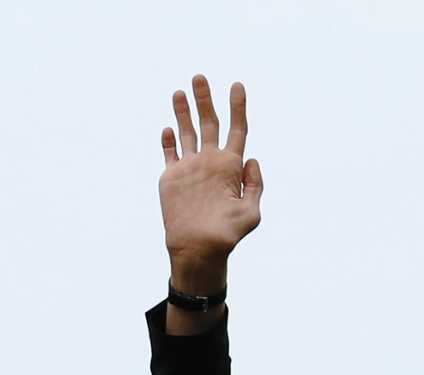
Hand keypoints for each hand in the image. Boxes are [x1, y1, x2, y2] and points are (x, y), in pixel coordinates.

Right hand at [157, 75, 258, 295]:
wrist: (198, 249)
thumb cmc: (227, 236)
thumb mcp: (251, 213)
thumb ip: (254, 186)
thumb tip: (251, 159)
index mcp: (230, 166)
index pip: (237, 129)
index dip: (237, 107)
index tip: (237, 85)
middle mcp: (211, 162)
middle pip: (209, 123)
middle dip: (205, 100)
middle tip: (199, 77)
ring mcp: (191, 168)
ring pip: (187, 132)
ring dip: (184, 112)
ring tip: (180, 91)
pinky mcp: (172, 177)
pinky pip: (170, 153)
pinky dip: (169, 140)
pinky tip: (168, 128)